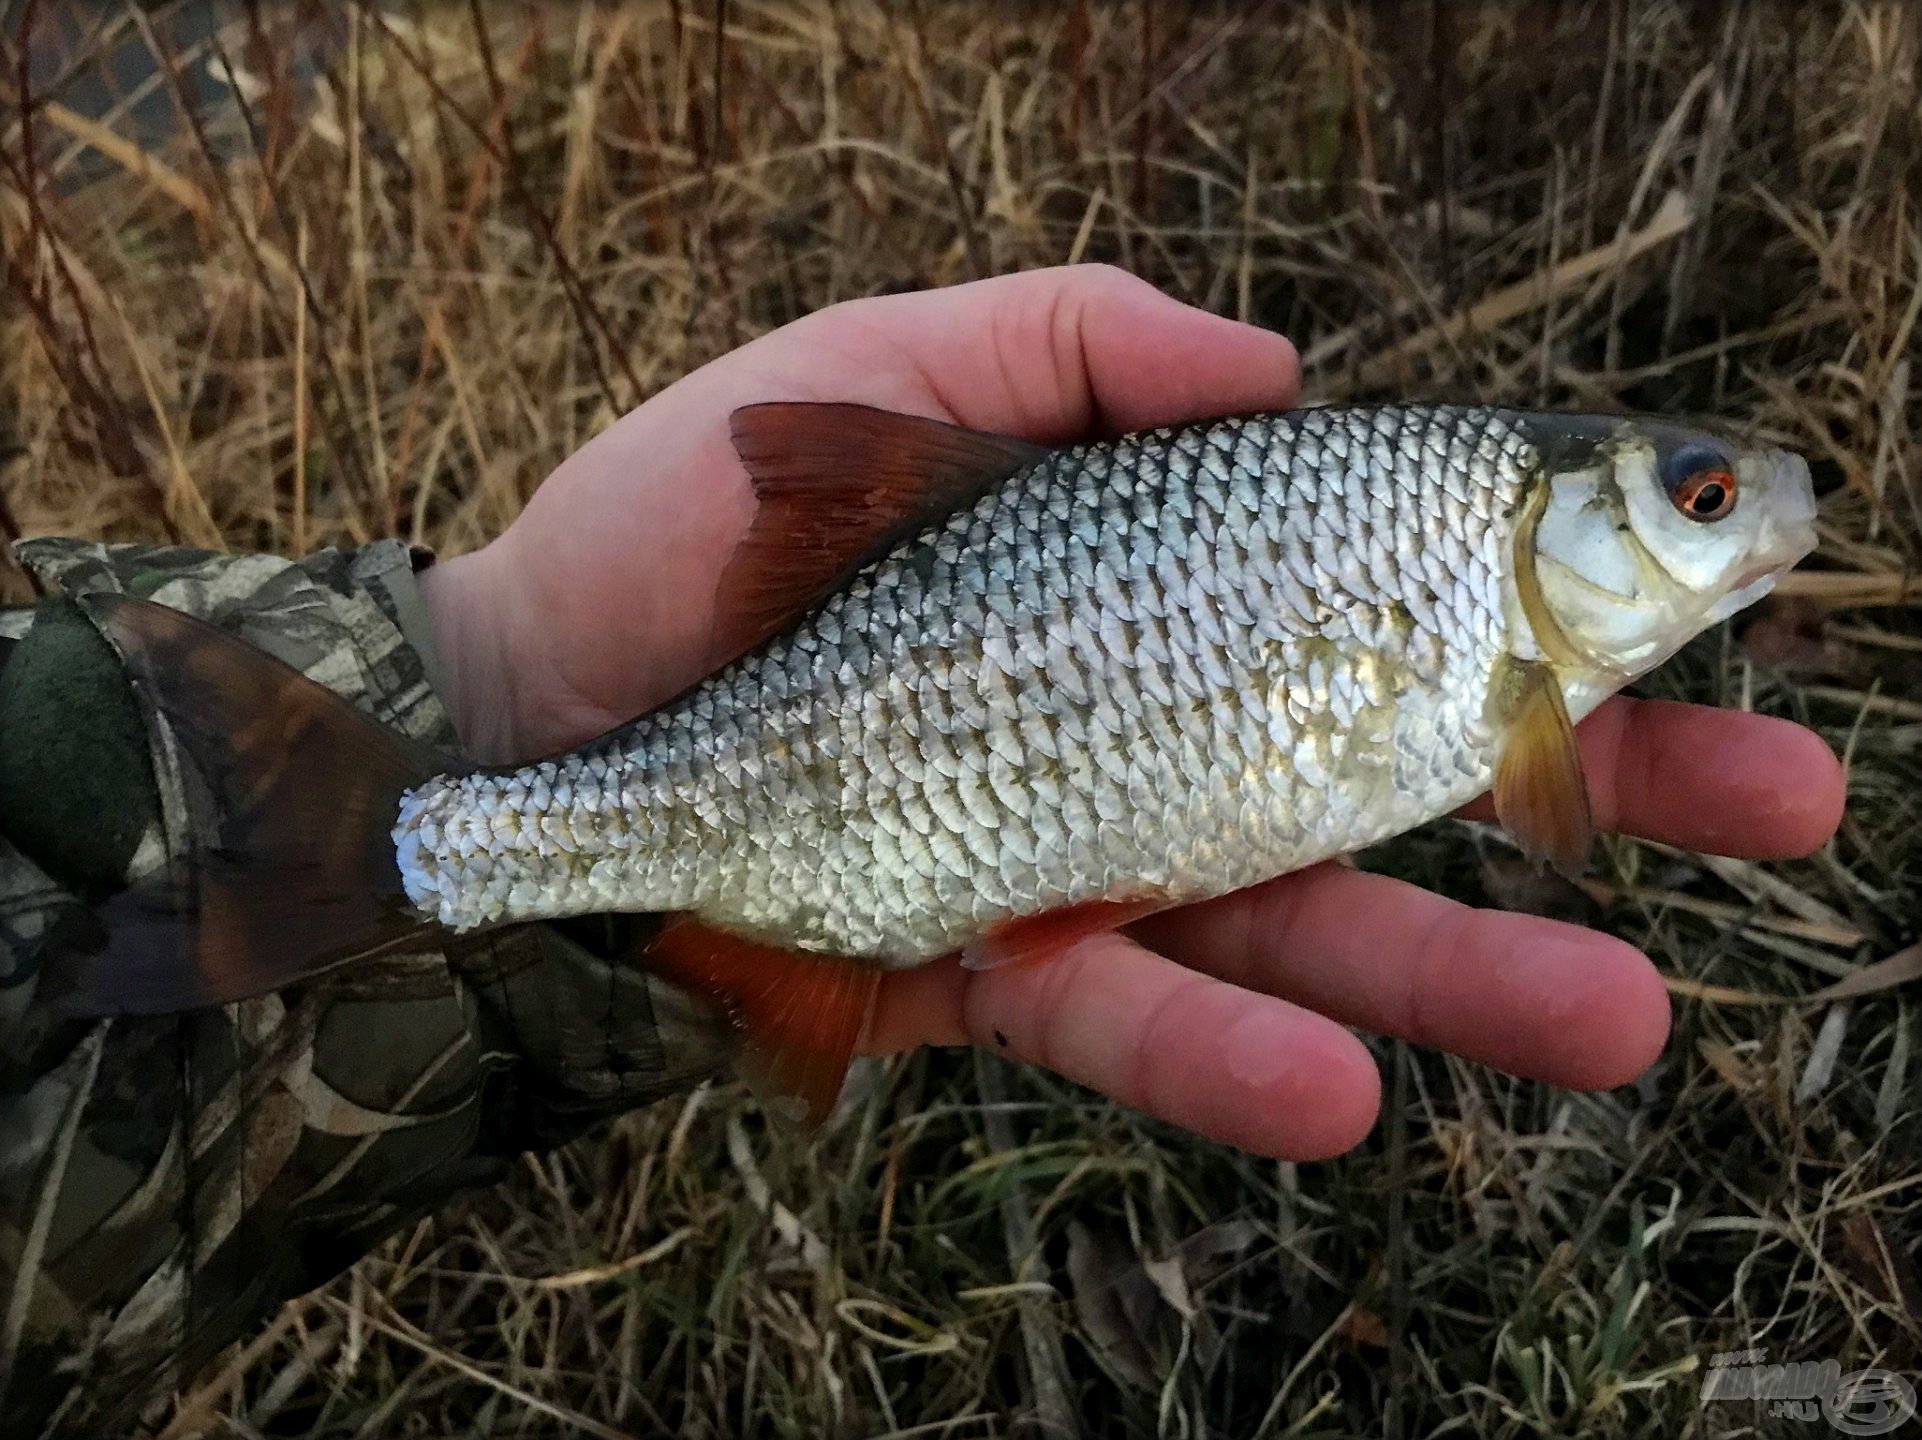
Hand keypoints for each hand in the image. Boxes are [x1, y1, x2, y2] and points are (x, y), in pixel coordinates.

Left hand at [422, 265, 1845, 1159]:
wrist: (534, 698)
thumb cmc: (694, 519)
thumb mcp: (893, 362)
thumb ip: (1088, 341)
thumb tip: (1292, 368)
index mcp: (1163, 567)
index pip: (1396, 574)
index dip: (1557, 584)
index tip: (1728, 577)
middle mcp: (1158, 709)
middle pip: (1408, 754)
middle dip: (1600, 779)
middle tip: (1788, 798)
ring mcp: (1091, 844)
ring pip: (1310, 917)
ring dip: (1466, 971)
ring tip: (1626, 1019)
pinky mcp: (998, 953)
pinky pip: (1133, 1007)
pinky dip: (1228, 1047)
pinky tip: (1347, 1091)